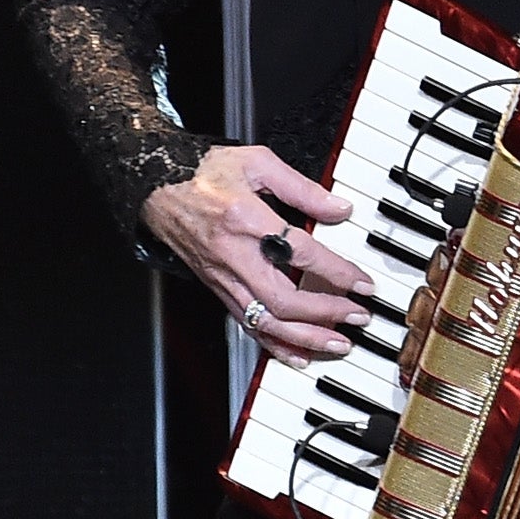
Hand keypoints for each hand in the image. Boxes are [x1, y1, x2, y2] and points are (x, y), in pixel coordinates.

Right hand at [141, 143, 373, 371]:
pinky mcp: (217, 289)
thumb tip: (340, 208)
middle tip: (359, 316)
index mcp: (246, 219)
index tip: (364, 283)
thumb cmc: (204, 172)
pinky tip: (299, 355)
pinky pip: (247, 325)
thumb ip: (302, 188)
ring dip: (305, 338)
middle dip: (325, 314)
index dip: (337, 272)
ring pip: (264, 321)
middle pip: (282, 300)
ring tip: (339, 344)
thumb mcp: (258, 163)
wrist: (155, 186)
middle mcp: (233, 256)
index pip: (301, 254)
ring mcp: (223, 277)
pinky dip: (275, 345)